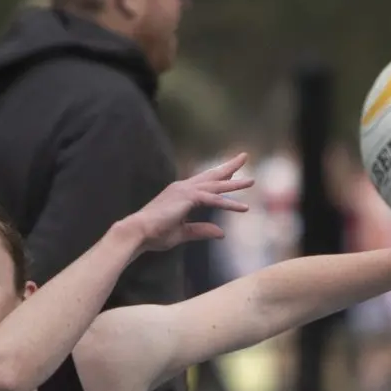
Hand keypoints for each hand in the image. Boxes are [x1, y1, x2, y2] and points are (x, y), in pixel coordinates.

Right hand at [127, 152, 253, 253]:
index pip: (204, 183)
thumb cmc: (155, 233)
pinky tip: (243, 208)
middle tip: (244, 156)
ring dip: (235, 184)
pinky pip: (213, 200)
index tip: (233, 172)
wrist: (138, 232)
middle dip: (229, 167)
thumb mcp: (183, 232)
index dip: (220, 177)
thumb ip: (202, 230)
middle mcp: (183, 188)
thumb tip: (222, 233)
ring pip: (215, 186)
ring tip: (252, 181)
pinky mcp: (187, 199)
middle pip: (211, 176)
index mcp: (180, 193)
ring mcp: (185, 191)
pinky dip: (228, 204)